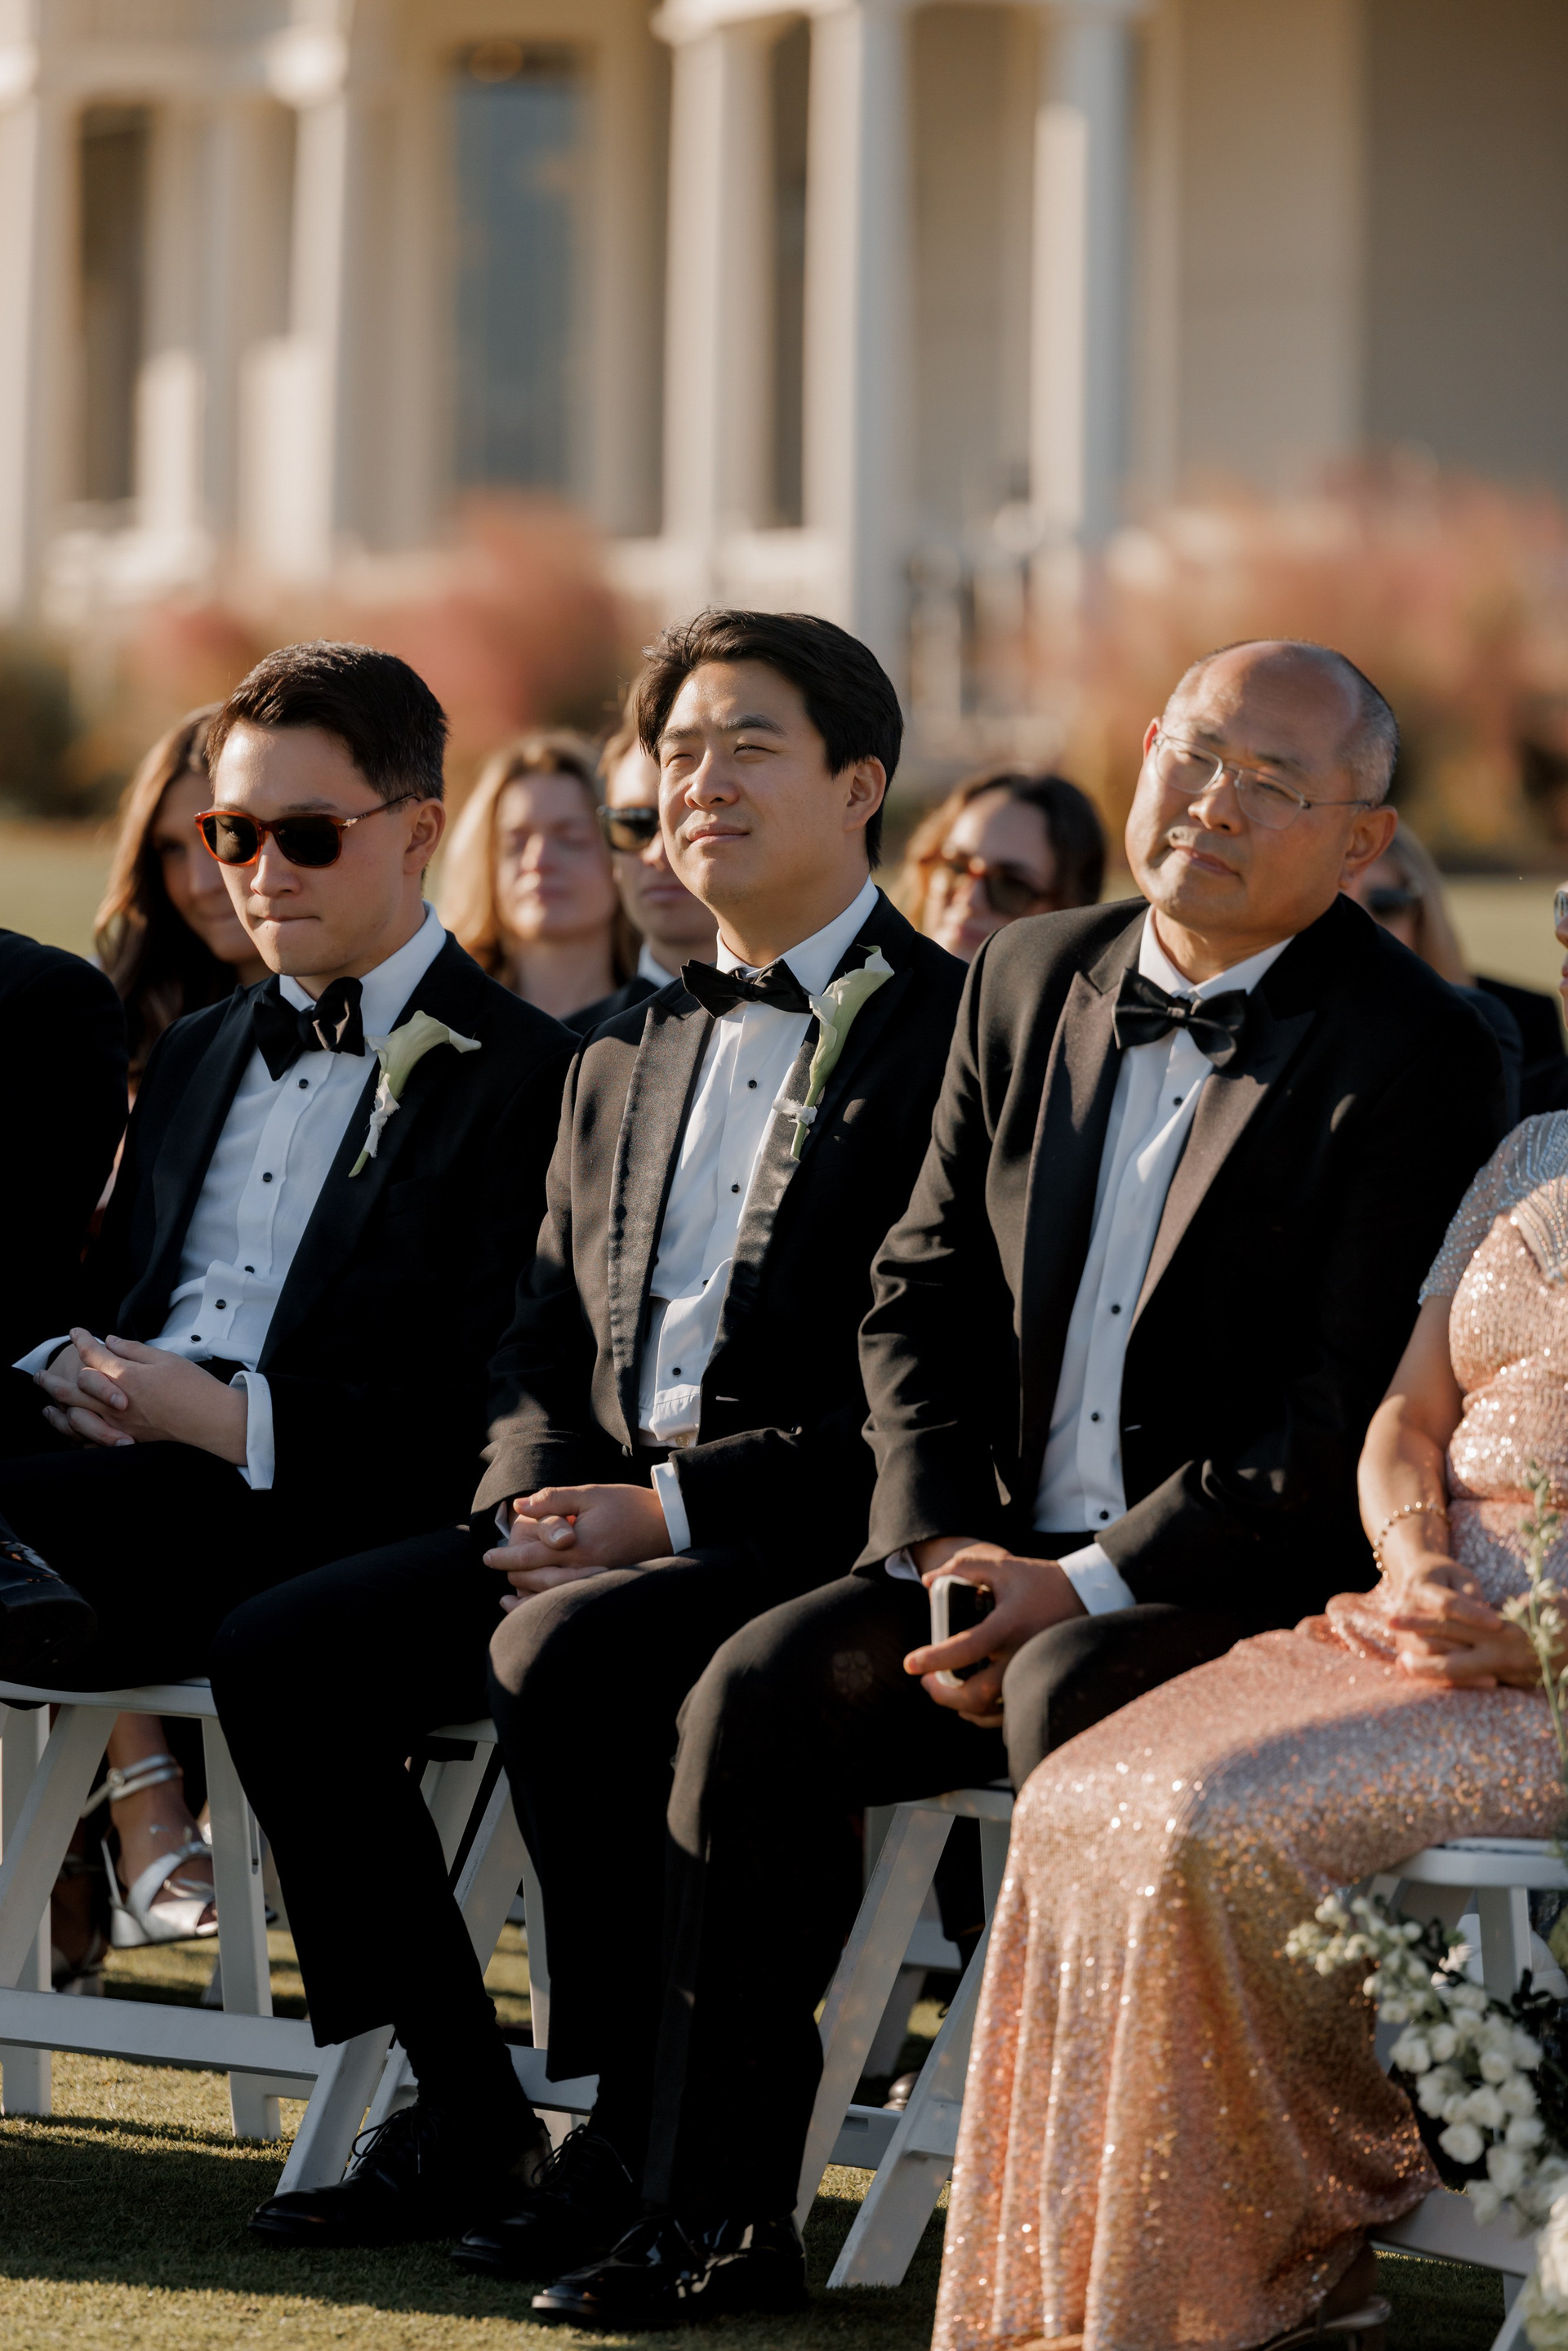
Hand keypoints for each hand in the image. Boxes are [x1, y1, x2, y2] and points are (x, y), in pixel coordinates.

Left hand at [37, 1330, 247, 1463]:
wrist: (211, 1421)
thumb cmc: (194, 1388)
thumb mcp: (166, 1359)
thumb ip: (134, 1350)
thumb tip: (111, 1342)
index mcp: (126, 1376)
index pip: (93, 1355)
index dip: (82, 1341)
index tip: (76, 1332)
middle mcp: (116, 1401)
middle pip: (75, 1387)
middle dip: (55, 1379)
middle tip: (42, 1374)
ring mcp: (119, 1423)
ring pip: (77, 1414)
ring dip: (59, 1407)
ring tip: (47, 1404)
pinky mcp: (127, 1438)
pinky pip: (92, 1438)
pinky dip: (77, 1433)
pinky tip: (73, 1428)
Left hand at [483, 1483, 672, 1596]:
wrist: (671, 1524)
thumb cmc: (630, 1505)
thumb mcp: (590, 1494)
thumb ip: (554, 1500)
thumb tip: (520, 1505)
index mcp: (578, 1547)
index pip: (529, 1559)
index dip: (504, 1558)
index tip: (487, 1558)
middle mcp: (585, 1571)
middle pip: (536, 1582)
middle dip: (512, 1576)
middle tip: (496, 1568)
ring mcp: (597, 1583)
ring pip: (551, 1599)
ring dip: (526, 1599)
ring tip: (507, 1599)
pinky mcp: (605, 1588)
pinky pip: (570, 1602)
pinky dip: (550, 1605)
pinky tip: (540, 1603)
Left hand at [901, 1542, 1087, 1725]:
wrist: (1089, 1598)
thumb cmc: (1043, 1582)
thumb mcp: (1003, 1566)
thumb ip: (963, 1567)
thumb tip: (928, 1582)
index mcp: (1007, 1627)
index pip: (963, 1650)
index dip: (932, 1659)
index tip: (910, 1664)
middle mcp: (1020, 1657)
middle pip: (974, 1694)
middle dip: (942, 1694)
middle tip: (926, 1681)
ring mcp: (1031, 1676)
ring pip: (989, 1710)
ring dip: (960, 1705)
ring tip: (944, 1689)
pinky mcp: (1040, 1686)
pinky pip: (1007, 1715)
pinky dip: (983, 1713)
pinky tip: (970, 1701)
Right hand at [1383, 1553, 1539, 1687]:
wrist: (1413, 1578)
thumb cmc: (1444, 1576)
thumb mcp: (1458, 1576)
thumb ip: (1470, 1594)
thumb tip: (1486, 1617)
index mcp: (1420, 1588)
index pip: (1447, 1604)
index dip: (1472, 1615)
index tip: (1498, 1624)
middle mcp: (1406, 1611)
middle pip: (1435, 1636)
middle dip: (1466, 1650)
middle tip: (1500, 1661)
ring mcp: (1402, 1632)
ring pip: (1430, 1657)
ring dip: (1460, 1670)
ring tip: (1493, 1679)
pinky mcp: (1405, 1649)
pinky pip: (1427, 1671)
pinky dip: (1450, 1681)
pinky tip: (1473, 1686)